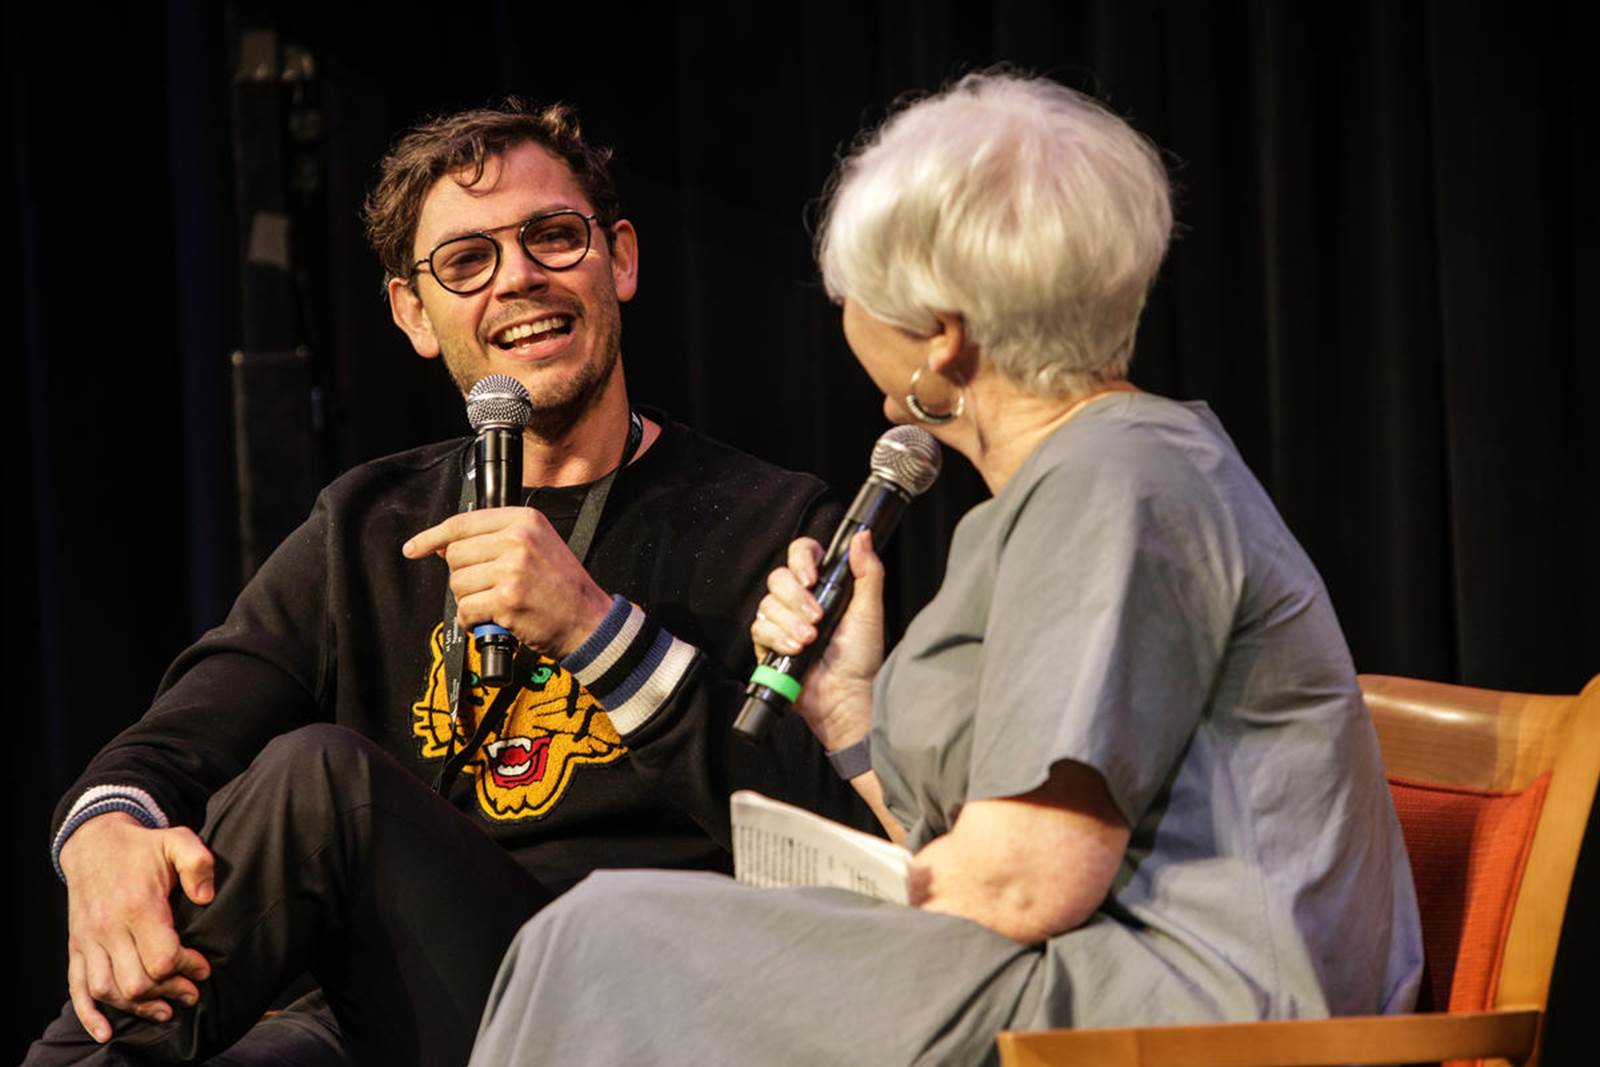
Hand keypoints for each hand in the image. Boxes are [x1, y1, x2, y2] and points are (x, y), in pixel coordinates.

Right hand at [58, 812, 213, 1041]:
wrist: (94, 843)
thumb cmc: (142, 847)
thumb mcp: (178, 841)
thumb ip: (198, 863)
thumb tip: (205, 897)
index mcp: (137, 906)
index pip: (162, 958)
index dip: (187, 968)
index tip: (203, 967)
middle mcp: (109, 928)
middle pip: (137, 982)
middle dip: (169, 992)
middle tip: (191, 992)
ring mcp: (89, 940)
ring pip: (109, 991)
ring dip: (138, 1007)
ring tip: (166, 1009)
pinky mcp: (77, 947)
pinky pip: (77, 988)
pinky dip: (89, 1015)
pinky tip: (106, 1031)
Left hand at [403, 507, 613, 657]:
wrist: (591, 621)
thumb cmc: (563, 588)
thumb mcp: (538, 546)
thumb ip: (496, 539)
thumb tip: (443, 545)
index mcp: (525, 520)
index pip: (462, 523)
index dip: (431, 537)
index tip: (414, 548)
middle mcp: (519, 539)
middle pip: (455, 555)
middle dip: (463, 577)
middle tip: (488, 588)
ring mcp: (513, 569)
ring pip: (458, 584)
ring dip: (469, 601)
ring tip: (495, 605)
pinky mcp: (508, 599)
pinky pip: (466, 609)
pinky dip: (472, 621)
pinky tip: (492, 620)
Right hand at [750, 531, 884, 748]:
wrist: (844, 695)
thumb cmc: (861, 658)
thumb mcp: (870, 610)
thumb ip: (867, 571)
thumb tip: (863, 537)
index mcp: (823, 588)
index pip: (801, 554)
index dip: (801, 560)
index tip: (812, 577)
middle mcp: (800, 602)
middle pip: (779, 578)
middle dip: (797, 599)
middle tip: (818, 618)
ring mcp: (782, 622)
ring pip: (768, 603)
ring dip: (791, 623)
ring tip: (810, 641)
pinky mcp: (768, 644)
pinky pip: (759, 628)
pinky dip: (778, 639)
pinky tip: (795, 650)